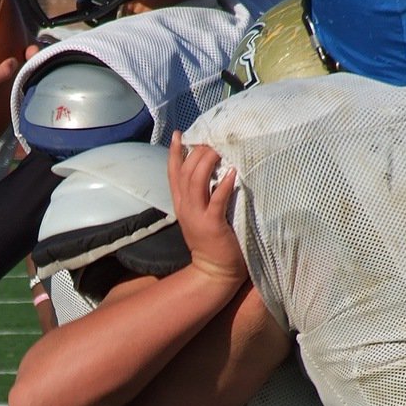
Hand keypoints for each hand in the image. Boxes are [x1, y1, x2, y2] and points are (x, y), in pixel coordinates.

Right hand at [168, 131, 246, 285]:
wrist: (214, 272)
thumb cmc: (213, 242)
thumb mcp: (200, 216)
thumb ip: (203, 196)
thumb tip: (214, 172)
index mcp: (181, 204)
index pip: (173, 173)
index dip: (174, 152)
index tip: (179, 133)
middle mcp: (185, 207)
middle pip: (184, 171)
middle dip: (197, 151)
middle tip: (212, 139)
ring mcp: (197, 216)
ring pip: (196, 181)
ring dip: (207, 162)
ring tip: (220, 149)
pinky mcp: (212, 225)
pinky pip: (216, 201)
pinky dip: (223, 185)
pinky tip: (232, 173)